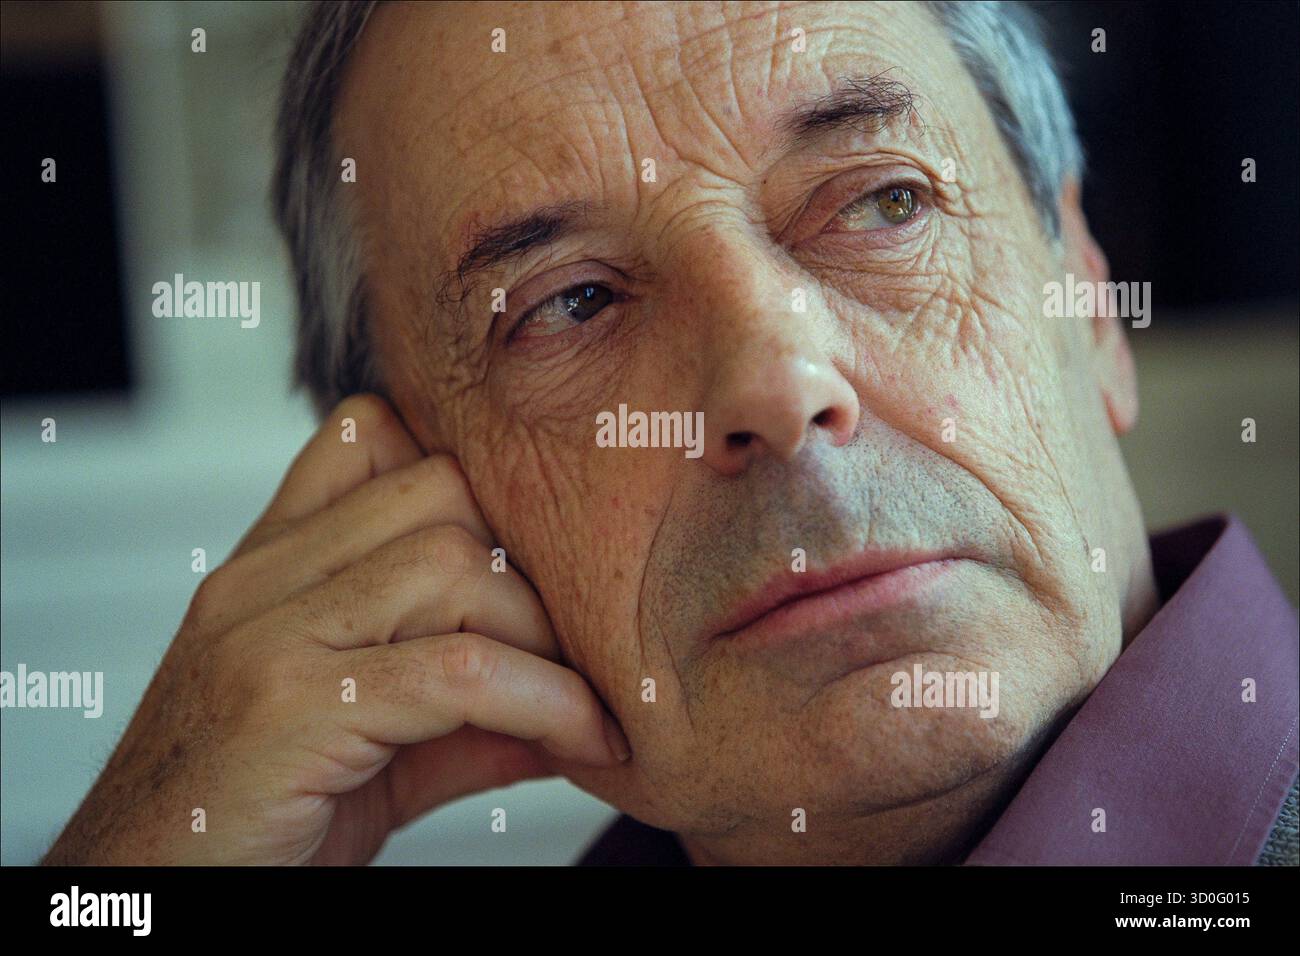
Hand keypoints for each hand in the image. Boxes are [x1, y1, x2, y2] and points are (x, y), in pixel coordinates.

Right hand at [42, 394, 629, 864]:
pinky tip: (580, 743)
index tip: (530, 569)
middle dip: (527, 567)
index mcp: (269, 567)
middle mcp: (260, 581)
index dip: (471, 484)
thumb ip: (465, 713)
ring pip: (452, 563)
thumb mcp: (370, 748)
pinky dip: (543, 702)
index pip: (373, 433)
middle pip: (440, 488)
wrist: (142, 892)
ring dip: (542, 638)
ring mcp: (266, 635)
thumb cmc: (248, 820)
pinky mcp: (287, 705)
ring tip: (575, 709)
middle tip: (569, 651)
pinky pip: (456, 670)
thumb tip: (578, 707)